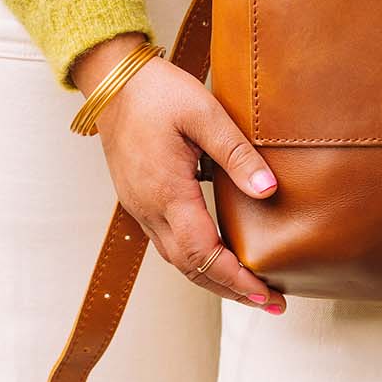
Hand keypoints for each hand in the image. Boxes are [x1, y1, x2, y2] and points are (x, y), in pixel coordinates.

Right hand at [71, 33, 286, 313]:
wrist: (111, 80)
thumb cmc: (156, 91)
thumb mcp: (204, 113)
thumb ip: (237, 154)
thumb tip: (269, 191)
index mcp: (167, 192)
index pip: (205, 254)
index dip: (237, 280)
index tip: (267, 295)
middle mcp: (149, 208)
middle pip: (191, 268)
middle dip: (231, 290)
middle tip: (270, 302)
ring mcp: (140, 206)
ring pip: (177, 259)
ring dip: (213, 278)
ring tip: (248, 287)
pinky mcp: (139, 198)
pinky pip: (167, 242)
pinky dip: (195, 259)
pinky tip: (216, 254)